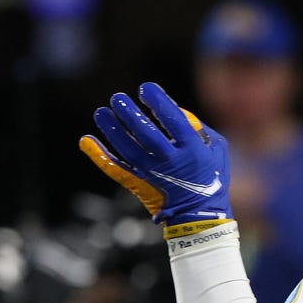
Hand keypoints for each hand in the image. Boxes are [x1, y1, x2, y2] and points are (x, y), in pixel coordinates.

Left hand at [79, 82, 232, 224]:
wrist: (200, 213)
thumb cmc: (211, 174)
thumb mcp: (216, 147)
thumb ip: (197, 126)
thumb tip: (174, 108)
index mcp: (192, 149)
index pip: (172, 119)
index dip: (158, 101)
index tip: (146, 88)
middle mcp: (170, 160)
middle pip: (144, 133)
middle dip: (129, 113)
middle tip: (117, 98)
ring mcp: (151, 173)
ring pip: (125, 148)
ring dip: (111, 128)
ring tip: (101, 112)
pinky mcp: (138, 183)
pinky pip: (114, 168)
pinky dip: (98, 155)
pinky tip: (86, 140)